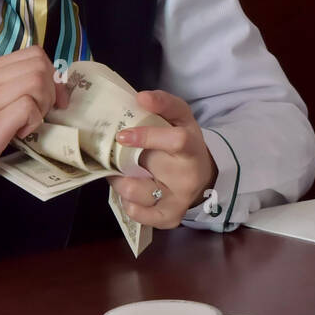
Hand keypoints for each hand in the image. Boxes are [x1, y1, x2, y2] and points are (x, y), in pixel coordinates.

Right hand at [0, 46, 68, 210]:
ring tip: (29, 124)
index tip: (50, 99)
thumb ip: (2, 92)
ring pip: (37, 80)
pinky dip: (34, 121)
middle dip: (52, 89)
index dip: (50, 75)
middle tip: (43, 113)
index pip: (32, 54)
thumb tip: (39, 92)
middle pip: (39, 64)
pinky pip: (28, 106)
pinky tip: (20, 134)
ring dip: (44, 104)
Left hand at [106, 90, 215, 229]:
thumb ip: (164, 103)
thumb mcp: (181, 118)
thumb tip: (140, 97)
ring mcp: (178, 201)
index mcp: (191, 148)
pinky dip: (128, 202)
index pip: (176, 141)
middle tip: (112, 155)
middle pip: (145, 174)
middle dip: (119, 165)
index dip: (147, 137)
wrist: (202, 175)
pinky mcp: (170, 218)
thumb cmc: (185, 142)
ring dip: (119, 181)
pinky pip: (137, 213)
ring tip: (119, 172)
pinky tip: (132, 191)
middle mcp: (187, 178)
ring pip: (135, 194)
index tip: (122, 135)